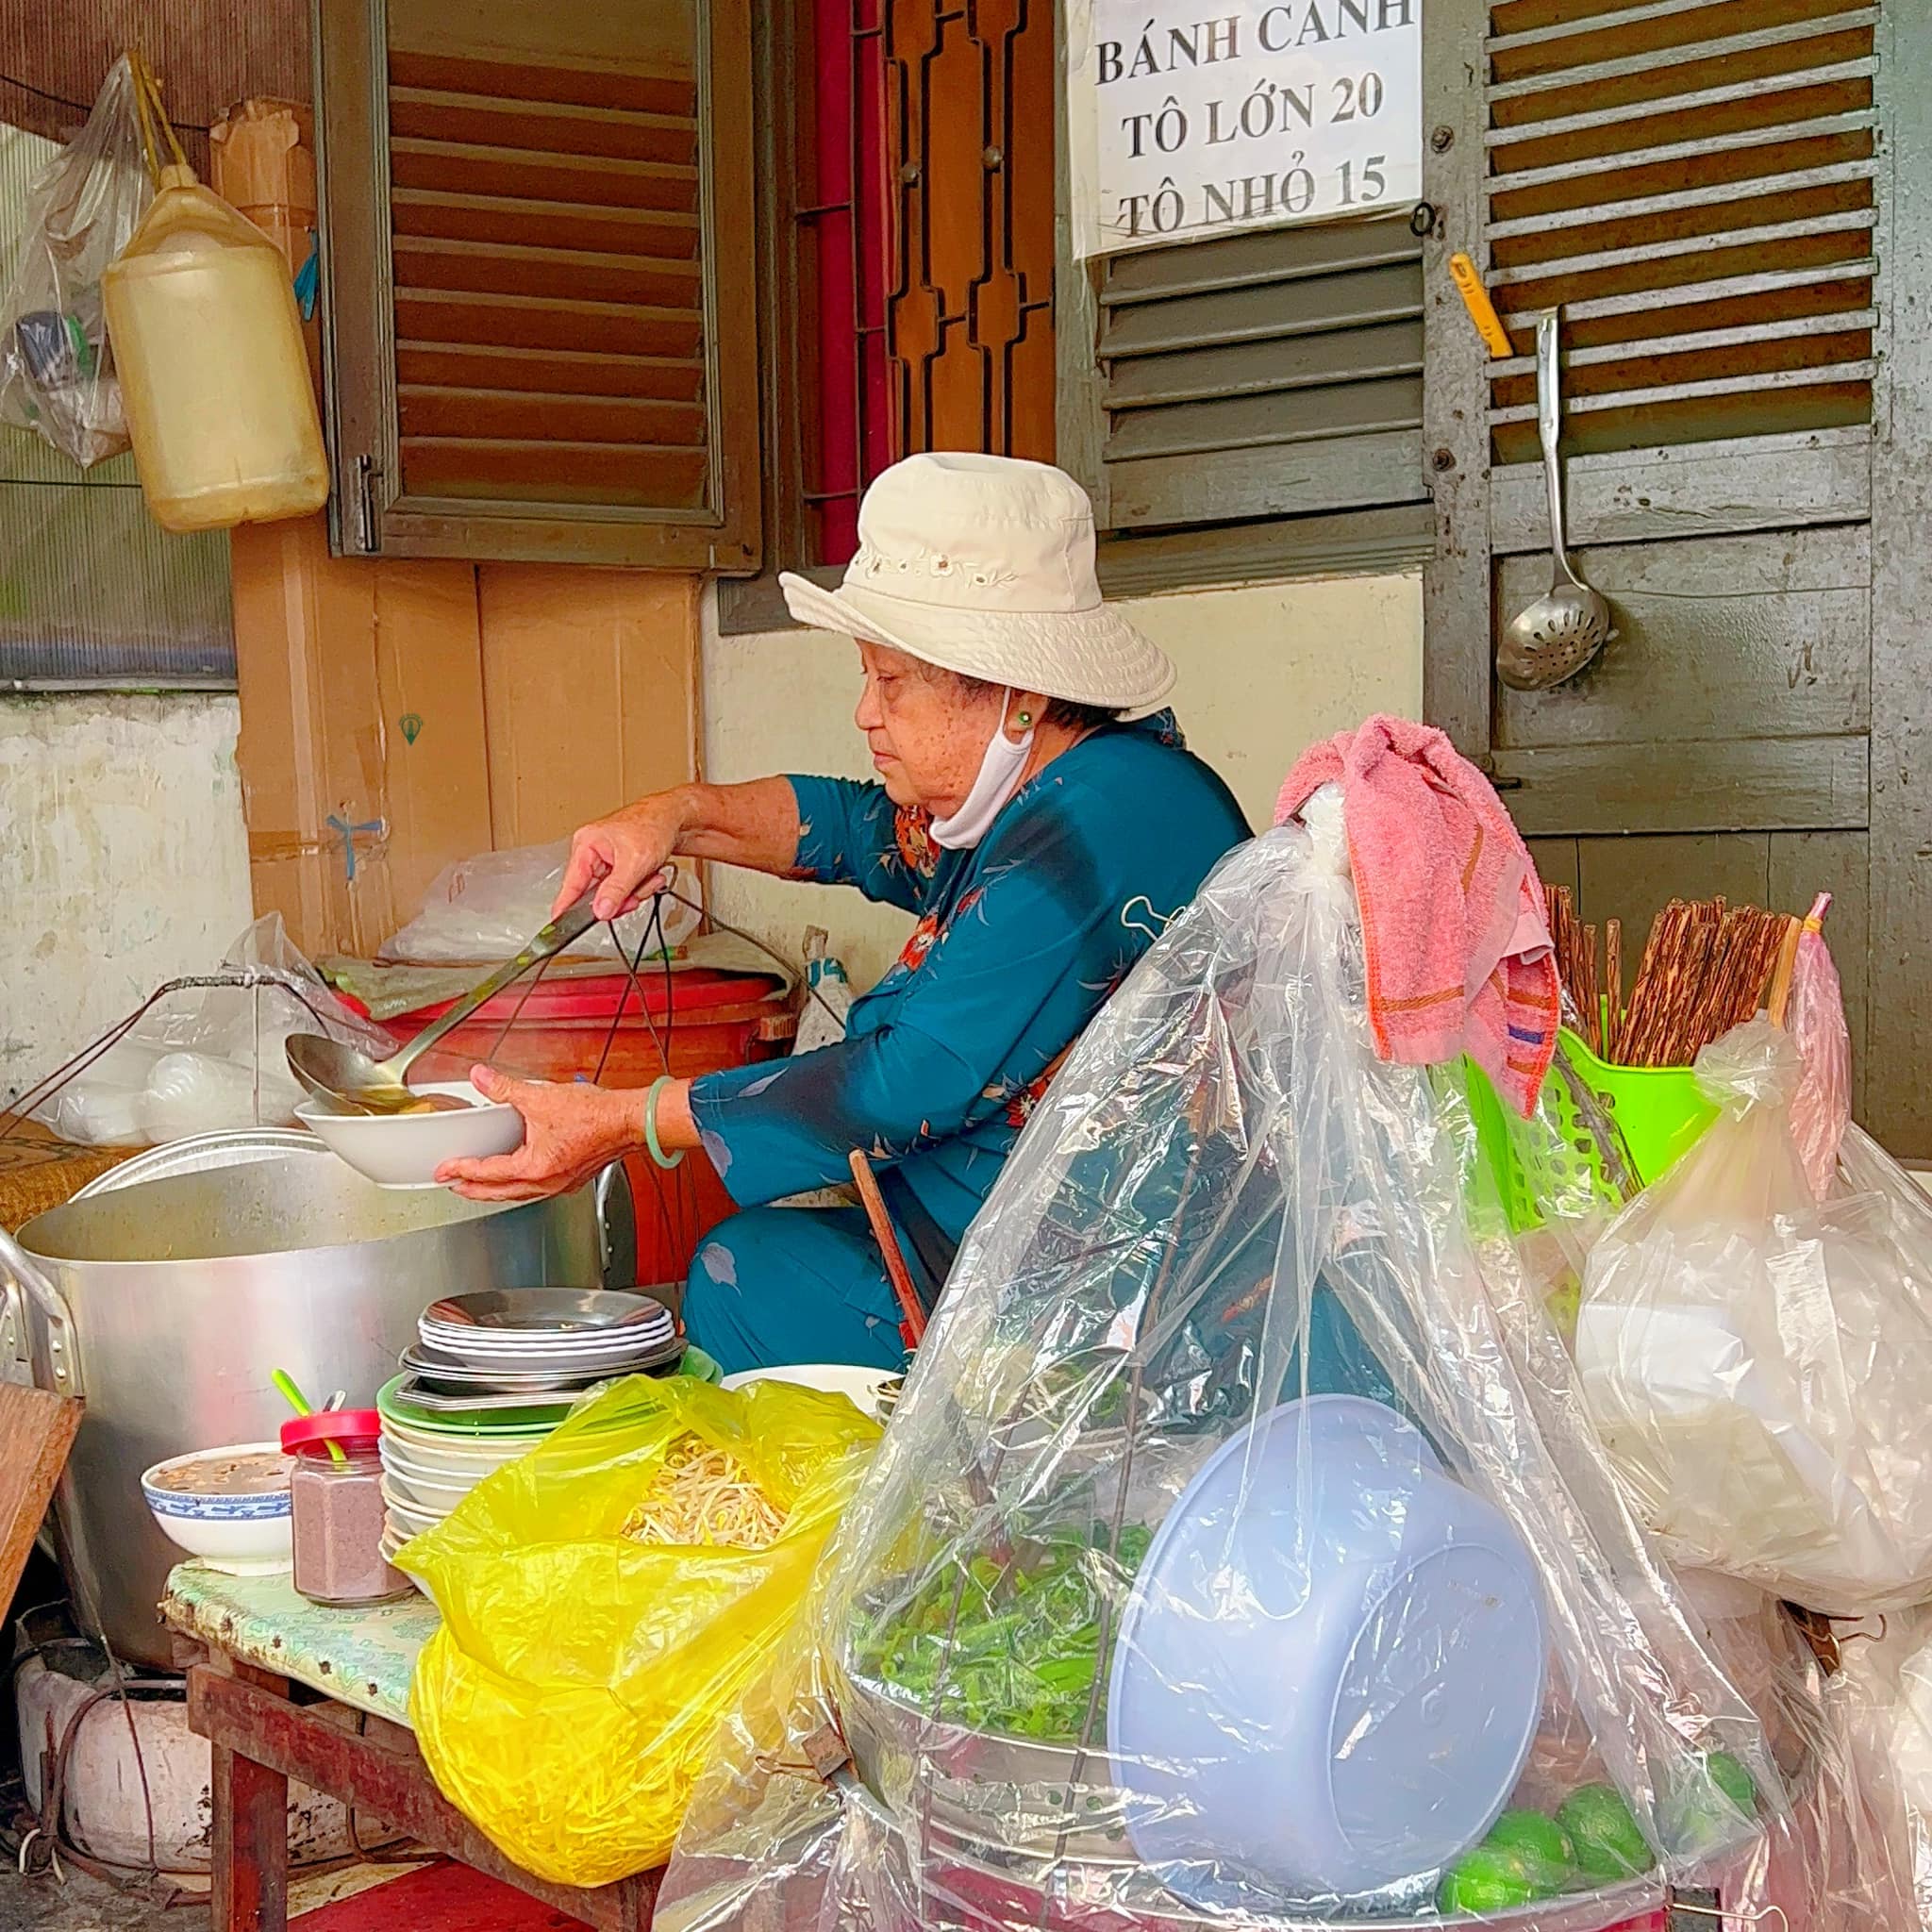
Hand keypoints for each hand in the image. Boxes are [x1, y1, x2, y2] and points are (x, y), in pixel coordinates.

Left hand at [438, 1066, 641, 1200]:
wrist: (629, 1121)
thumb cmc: (596, 1115)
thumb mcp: (541, 1097)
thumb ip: (504, 1088)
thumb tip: (481, 1078)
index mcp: (535, 1167)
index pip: (487, 1173)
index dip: (461, 1170)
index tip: (445, 1171)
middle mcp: (546, 1182)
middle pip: (499, 1194)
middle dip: (473, 1190)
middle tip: (454, 1185)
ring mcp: (560, 1183)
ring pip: (518, 1195)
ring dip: (496, 1191)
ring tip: (481, 1184)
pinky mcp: (572, 1177)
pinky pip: (537, 1189)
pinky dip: (520, 1185)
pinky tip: (520, 1174)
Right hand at [553, 794, 687, 921]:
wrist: (675, 817)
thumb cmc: (654, 826)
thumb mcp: (635, 863)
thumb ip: (615, 890)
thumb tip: (600, 911)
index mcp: (586, 845)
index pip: (571, 885)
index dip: (566, 908)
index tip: (559, 927)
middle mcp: (591, 852)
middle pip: (595, 894)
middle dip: (621, 897)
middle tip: (636, 891)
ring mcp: (604, 860)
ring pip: (613, 894)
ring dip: (635, 891)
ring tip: (648, 875)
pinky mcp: (617, 866)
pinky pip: (623, 889)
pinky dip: (639, 886)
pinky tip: (649, 874)